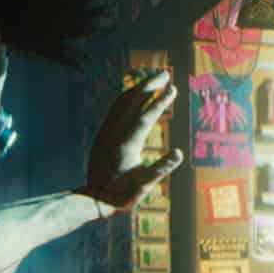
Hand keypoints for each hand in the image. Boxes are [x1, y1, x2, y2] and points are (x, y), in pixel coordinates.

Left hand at [78, 69, 183, 214]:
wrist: (95, 198)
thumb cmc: (121, 195)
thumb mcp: (143, 186)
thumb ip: (160, 169)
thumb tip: (179, 153)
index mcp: (126, 145)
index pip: (146, 116)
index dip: (161, 102)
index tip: (174, 89)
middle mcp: (114, 133)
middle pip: (132, 101)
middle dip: (150, 85)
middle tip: (167, 74)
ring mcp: (106, 131)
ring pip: (122, 101)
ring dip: (138, 87)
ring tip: (154, 78)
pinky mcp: (103, 132)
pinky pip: (116, 108)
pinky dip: (128, 96)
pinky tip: (136, 93)